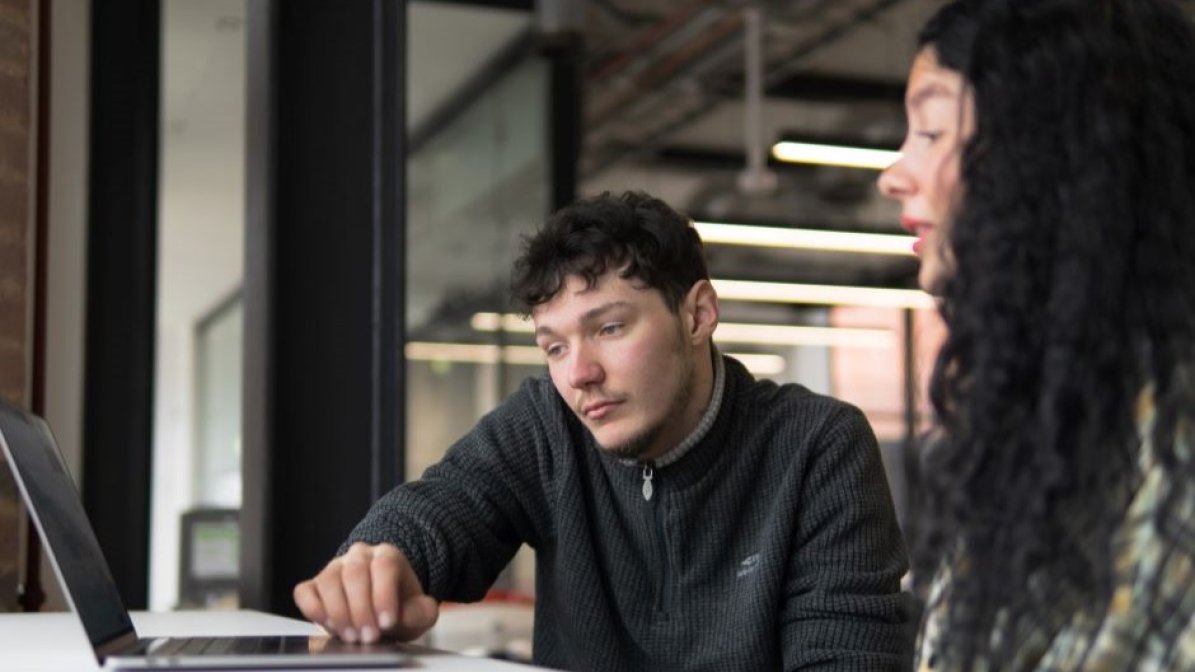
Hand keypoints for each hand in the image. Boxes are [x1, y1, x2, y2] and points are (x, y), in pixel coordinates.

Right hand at [293, 542, 438, 643]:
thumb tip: (409, 613)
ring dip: (339, 612)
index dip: (384, 595)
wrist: (379, 609)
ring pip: (329, 580)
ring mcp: (333, 568)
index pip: (384, 565)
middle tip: (369, 636)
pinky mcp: (313, 585)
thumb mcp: (418, 612)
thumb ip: (421, 611)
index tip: (387, 622)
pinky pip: (304, 592)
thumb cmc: (398, 607)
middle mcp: (359, 556)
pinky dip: (313, 609)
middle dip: (361, 609)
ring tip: (352, 636)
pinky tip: (328, 624)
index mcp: (387, 556)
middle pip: (355, 572)